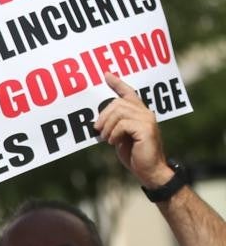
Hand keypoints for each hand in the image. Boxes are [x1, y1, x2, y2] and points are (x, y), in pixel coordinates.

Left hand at [94, 74, 171, 188]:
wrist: (149, 170)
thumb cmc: (134, 154)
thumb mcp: (120, 136)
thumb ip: (114, 124)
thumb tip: (97, 119)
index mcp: (140, 113)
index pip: (129, 92)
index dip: (117, 83)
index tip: (106, 75)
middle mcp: (145, 112)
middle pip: (117, 102)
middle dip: (103, 115)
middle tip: (97, 129)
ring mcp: (147, 120)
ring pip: (118, 112)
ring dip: (107, 126)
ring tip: (105, 138)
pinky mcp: (146, 129)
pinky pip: (122, 124)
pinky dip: (113, 133)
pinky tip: (113, 142)